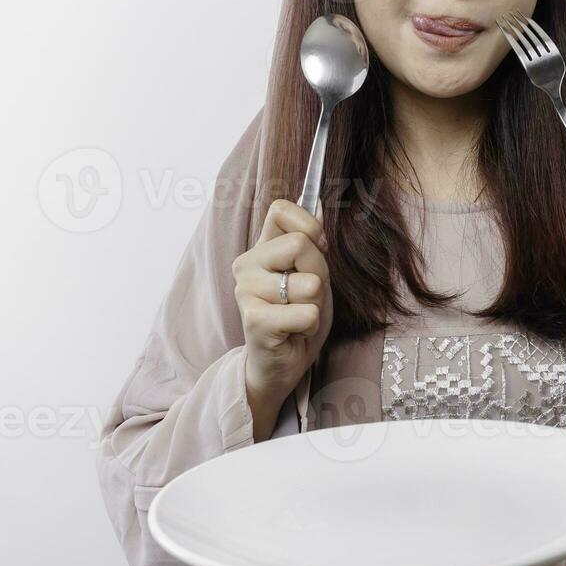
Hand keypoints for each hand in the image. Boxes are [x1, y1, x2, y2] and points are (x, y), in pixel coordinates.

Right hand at [233, 198, 333, 431]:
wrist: (282, 364)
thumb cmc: (298, 317)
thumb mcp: (314, 275)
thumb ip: (312, 242)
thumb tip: (318, 202)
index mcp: (261, 248)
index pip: (279, 210)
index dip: (309, 225)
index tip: (318, 248)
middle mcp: (247, 264)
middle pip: (300, 244)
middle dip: (319, 273)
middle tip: (307, 296)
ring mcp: (246, 291)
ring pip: (309, 283)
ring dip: (316, 304)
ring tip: (299, 316)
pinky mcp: (255, 320)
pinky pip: (307, 312)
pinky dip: (311, 325)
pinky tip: (294, 332)